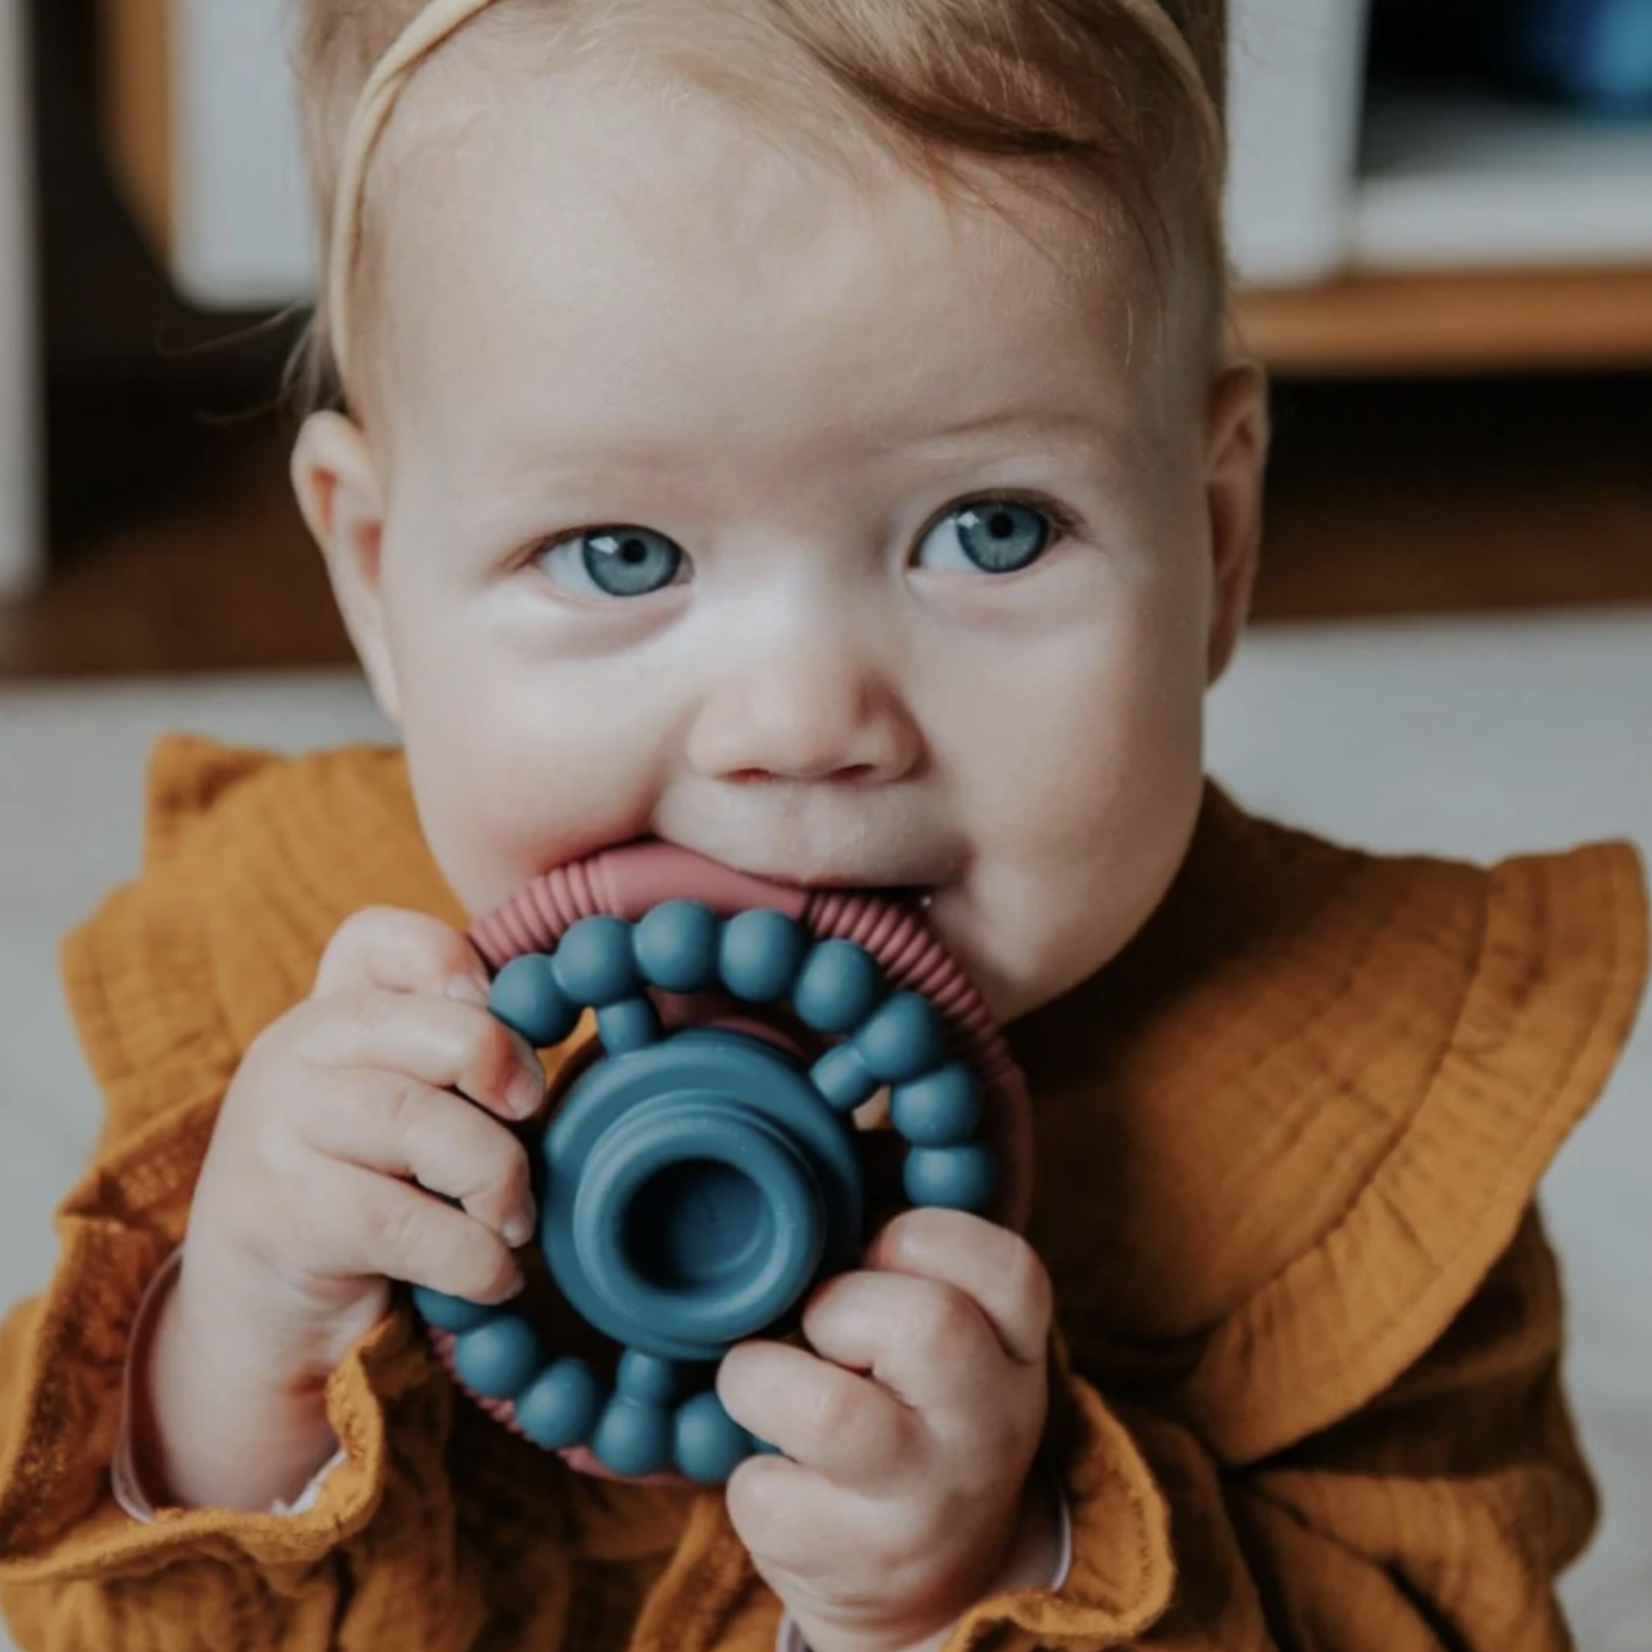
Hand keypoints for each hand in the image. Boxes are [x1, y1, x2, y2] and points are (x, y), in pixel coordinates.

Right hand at [143, 907, 548, 1509]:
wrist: (257, 1317)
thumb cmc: (365, 1198)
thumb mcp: (403, 1114)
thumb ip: (454, 1065)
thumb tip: (555, 1041)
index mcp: (332, 1015)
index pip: (376, 939)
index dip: (448, 959)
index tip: (492, 1007)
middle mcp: (293, 1054)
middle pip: (426, 1027)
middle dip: (503, 1071)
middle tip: (531, 1121)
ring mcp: (274, 1130)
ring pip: (418, 1123)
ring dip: (497, 1179)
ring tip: (514, 1221)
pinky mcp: (278, 1215)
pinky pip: (402, 1222)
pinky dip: (471, 1257)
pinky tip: (491, 1277)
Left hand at [717, 1208, 1057, 1651]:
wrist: (926, 1582)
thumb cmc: (907, 1403)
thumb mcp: (944, 1329)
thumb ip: (899, 1245)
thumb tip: (830, 1137)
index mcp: (1017, 1349)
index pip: (1009, 1268)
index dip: (923, 1237)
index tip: (874, 1251)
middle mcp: (991, 1428)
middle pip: (927, 1324)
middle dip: (836, 1304)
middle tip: (817, 1326)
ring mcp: (928, 1504)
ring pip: (828, 1413)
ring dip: (761, 1378)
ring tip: (767, 1386)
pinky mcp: (857, 1567)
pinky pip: (763, 1490)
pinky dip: (743, 1468)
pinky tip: (780, 1472)